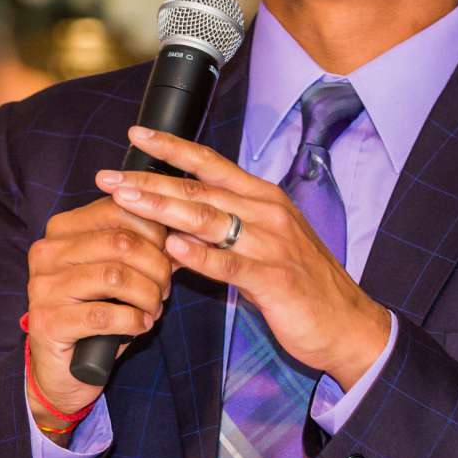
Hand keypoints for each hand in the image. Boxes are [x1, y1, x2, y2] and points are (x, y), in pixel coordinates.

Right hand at [23, 192, 174, 411]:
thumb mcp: (117, 272)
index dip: (155, 232)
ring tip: (154, 308)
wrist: (65, 367)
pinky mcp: (47, 321)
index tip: (168, 256)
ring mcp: (43, 287)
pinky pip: (104, 315)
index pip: (117, 209)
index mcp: (62, 229)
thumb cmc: (96, 312)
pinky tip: (141, 326)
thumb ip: (141, 248)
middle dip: (157, 267)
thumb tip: (183, 232)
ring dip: (148, 295)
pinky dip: (134, 321)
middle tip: (165, 289)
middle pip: (121, 242)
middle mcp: (47, 252)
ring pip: (116, 277)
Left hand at [95, 124, 389, 388]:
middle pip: (199, 189)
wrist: (348, 323)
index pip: (210, 164)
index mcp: (263, 198)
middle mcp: (267, 212)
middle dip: (149, 181)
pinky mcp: (274, 278)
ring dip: (163, 208)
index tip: (136, 135)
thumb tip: (175, 221)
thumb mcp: (263, 243)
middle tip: (109, 176)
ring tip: (126, 201)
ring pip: (208, 219)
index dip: (172, 147)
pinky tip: (171, 248)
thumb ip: (224, 227)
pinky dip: (200, 255)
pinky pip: (230, 264)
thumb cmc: (302, 282)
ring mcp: (272, 243)